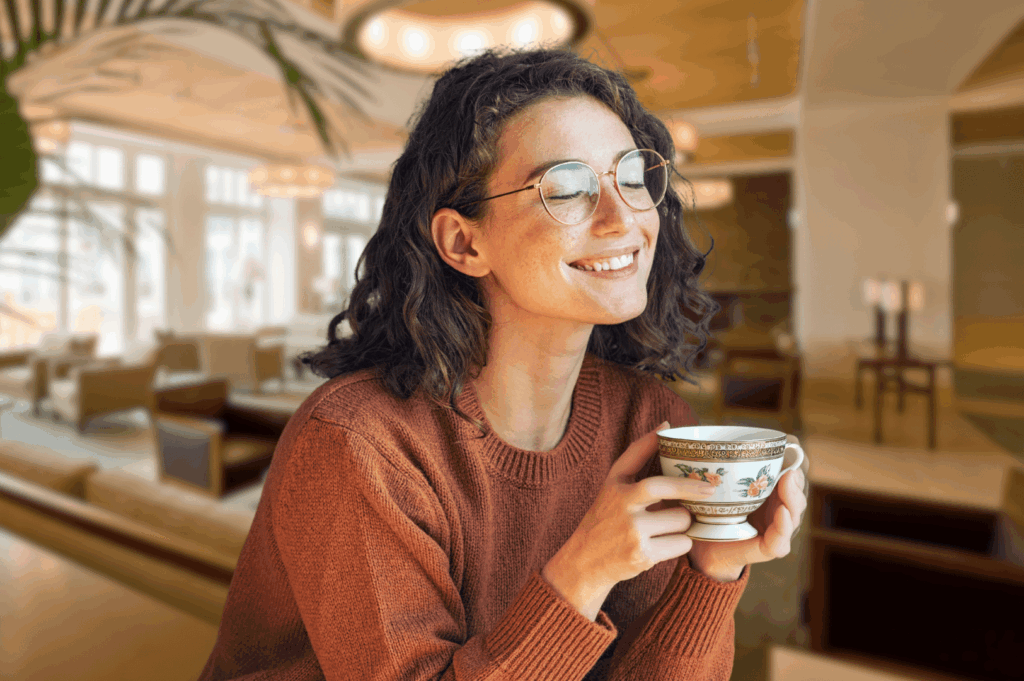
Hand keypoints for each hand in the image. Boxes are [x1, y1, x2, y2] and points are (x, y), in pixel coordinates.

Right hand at [542, 421, 715, 619]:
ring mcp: (632, 531)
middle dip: (692, 490)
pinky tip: (667, 543)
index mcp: (614, 485)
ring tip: (672, 525)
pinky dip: (681, 543)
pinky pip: (681, 543)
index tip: (670, 429)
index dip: (651, 440)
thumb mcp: (614, 486)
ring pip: (680, 519)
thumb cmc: (608, 518)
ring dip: (684, 522)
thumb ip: (637, 458)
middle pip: (666, 489)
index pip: (634, 455)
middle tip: (710, 490)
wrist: (586, 561)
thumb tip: (665, 425)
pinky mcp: (643, 556)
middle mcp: (620, 504)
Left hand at [687, 435, 807, 581]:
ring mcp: (772, 526)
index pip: (788, 466)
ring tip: (787, 481)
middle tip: (788, 464)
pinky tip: (783, 513)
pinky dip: (785, 527)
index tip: (788, 440)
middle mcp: (773, 504)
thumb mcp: (693, 479)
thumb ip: (684, 453)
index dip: (793, 454)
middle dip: (796, 474)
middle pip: (796, 487)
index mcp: (763, 485)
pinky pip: (781, 540)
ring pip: (794, 511)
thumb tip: (664, 423)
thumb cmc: (695, 509)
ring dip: (794, 496)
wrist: (694, 549)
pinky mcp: (765, 548)